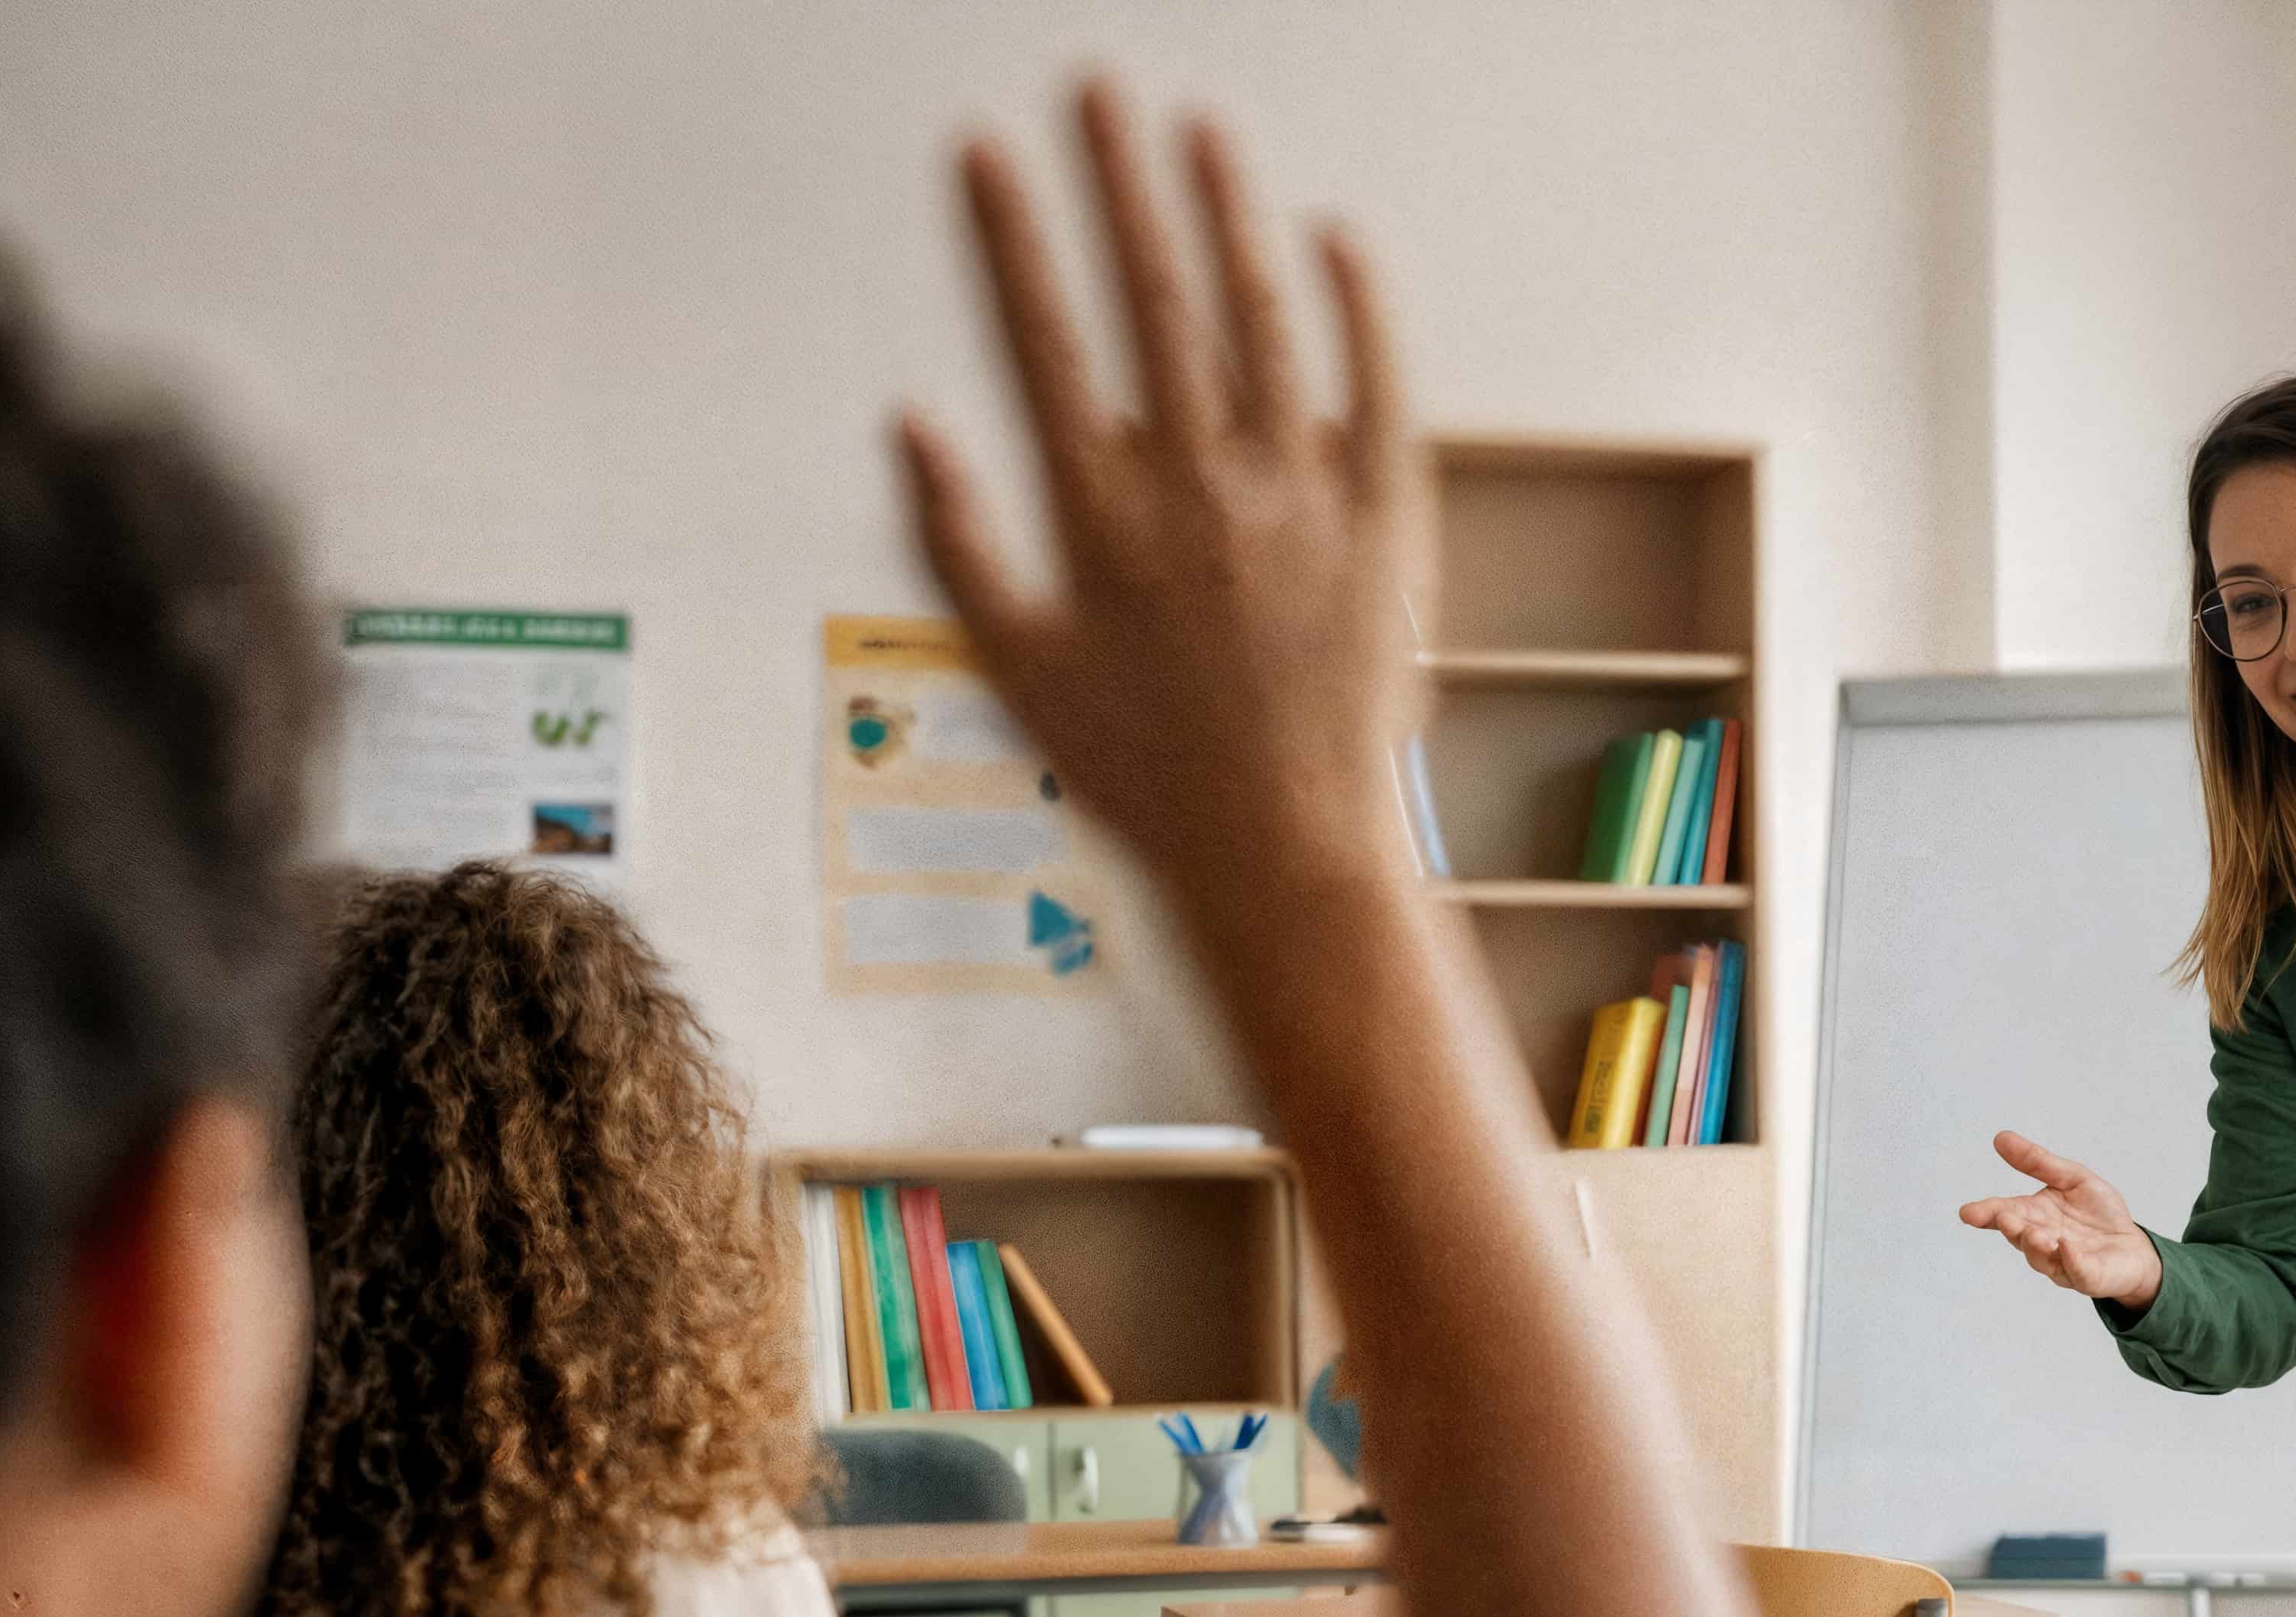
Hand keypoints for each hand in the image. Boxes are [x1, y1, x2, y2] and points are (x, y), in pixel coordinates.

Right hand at [898, 83, 1426, 893]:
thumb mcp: (1017, 669)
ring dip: (1227, 214)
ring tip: (1199, 130)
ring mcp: (1297, 496)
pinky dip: (1357, 307)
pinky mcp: (1382, 520)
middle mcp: (1196, 487)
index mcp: (1100, 515)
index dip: (1010, 236)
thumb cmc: (1149, 775)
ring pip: (1259, 319)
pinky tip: (1335, 239)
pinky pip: (1374, 388)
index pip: (1042, 338)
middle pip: (1151, 298)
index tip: (984, 150)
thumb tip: (913, 425)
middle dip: (1117, 182)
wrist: (1285, 848)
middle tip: (1097, 90)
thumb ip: (959, 541)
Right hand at [1958, 1131, 2161, 1308]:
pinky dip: (2070, 1261)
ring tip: (2035, 1234)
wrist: (2133, 1245)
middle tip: (2004, 1217)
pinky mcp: (2088, 1278)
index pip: (2004, 1213)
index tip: (1967, 1212)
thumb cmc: (2099, 1214)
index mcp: (2034, 1216)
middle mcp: (2042, 1241)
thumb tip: (2001, 1138)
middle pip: (2019, 1236)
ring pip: (2042, 1258)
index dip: (1986, 1213)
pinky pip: (2076, 1272)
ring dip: (2035, 1246)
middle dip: (2011, 1227)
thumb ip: (2038, 1162)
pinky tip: (2066, 1247)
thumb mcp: (2072, 1178)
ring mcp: (2062, 1263)